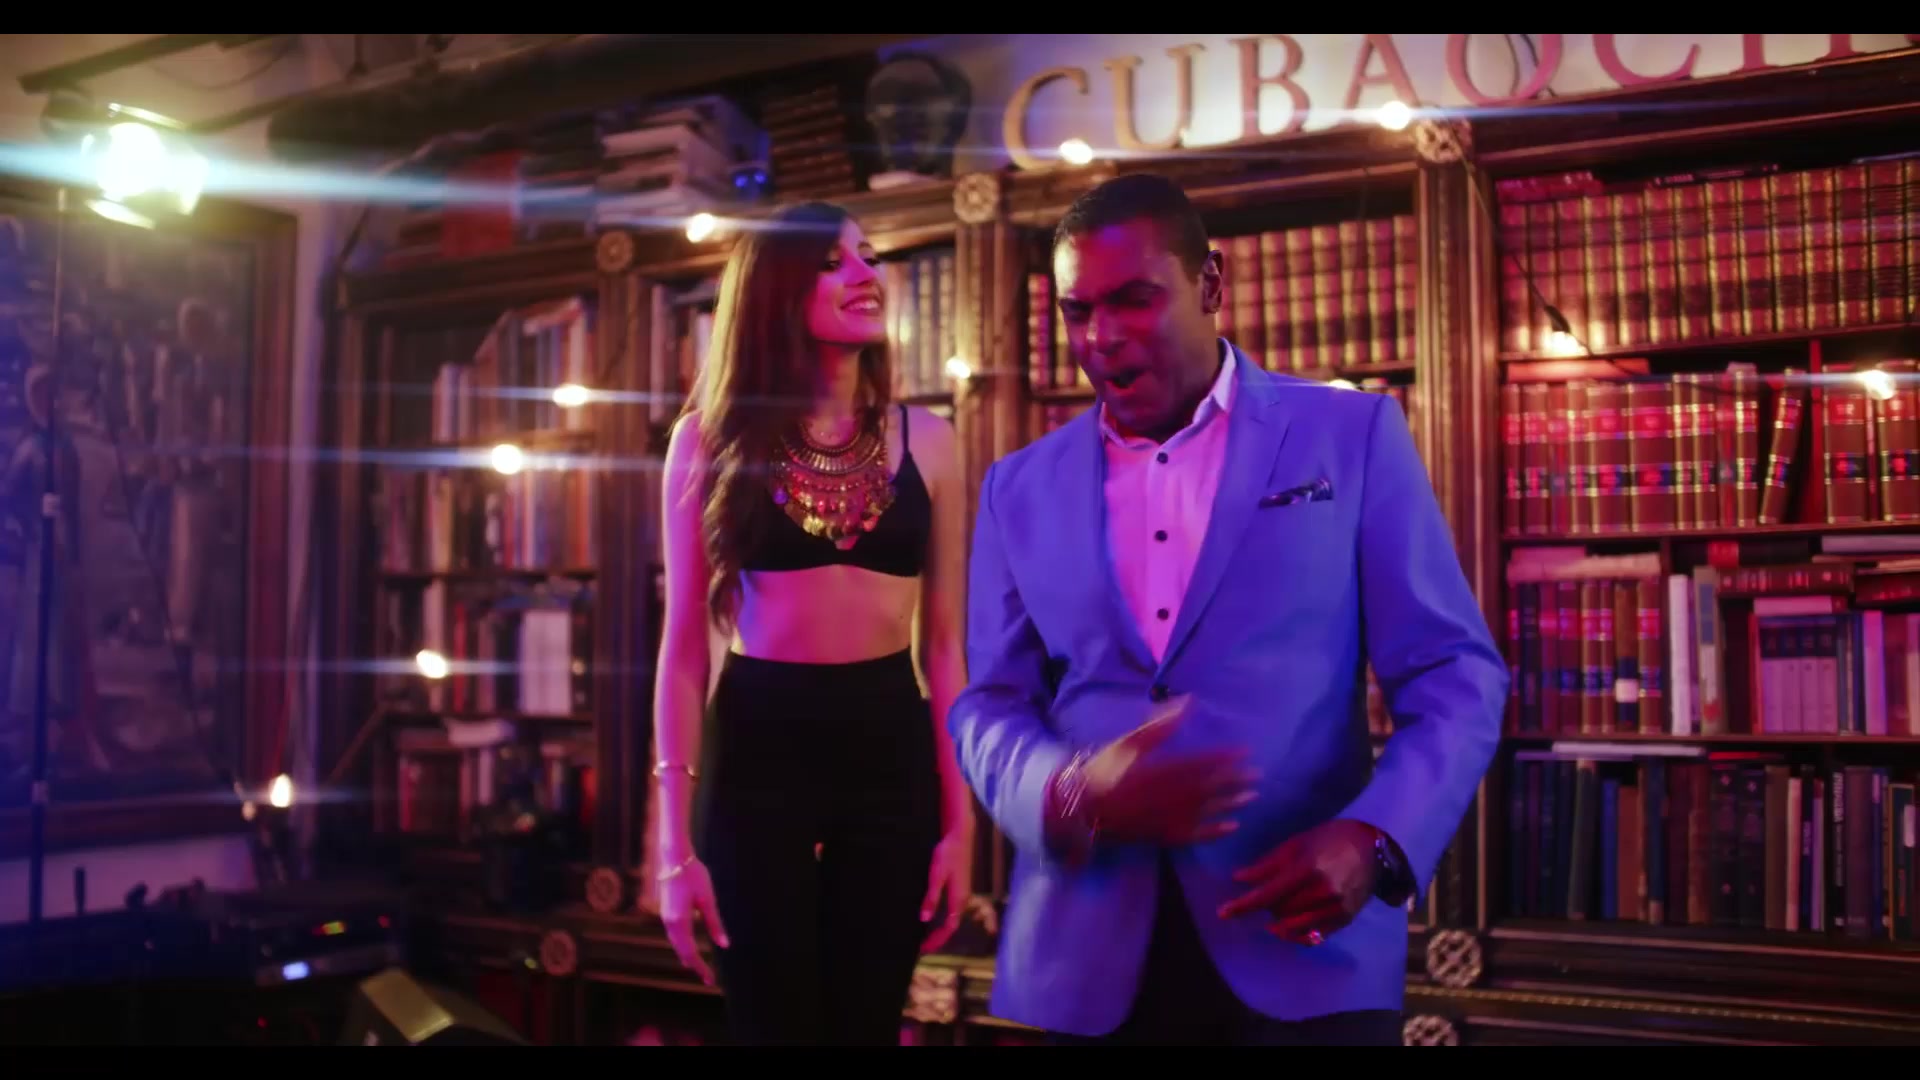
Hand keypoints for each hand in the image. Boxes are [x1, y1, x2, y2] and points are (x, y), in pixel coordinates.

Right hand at [657, 854, 728, 985]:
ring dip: (687, 956)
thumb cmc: (694, 875)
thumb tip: (725, 945)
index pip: (691, 953)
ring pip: (676, 944)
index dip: (701, 968)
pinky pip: (674, 935)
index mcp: (681, 922)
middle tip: (708, 978)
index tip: (711, 980)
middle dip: (695, 965)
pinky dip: (682, 945)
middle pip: (682, 951)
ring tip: (699, 967)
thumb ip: (715, 923)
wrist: (674, 858)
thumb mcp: (708, 900)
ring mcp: (666, 917)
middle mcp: (670, 923)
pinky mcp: (666, 911)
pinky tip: (688, 947)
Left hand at [918, 827, 972, 953]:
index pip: (949, 928)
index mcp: (958, 899)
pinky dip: (943, 919)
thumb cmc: (948, 854)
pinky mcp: (960, 887)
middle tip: (922, 947)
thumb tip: (925, 919)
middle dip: (938, 938)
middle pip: (952, 926)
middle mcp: (963, 899)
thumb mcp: (936, 875)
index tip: (924, 948)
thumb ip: (931, 897)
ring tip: (926, 936)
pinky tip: (933, 917)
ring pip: (952, 918)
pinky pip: (952, 910)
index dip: (937, 940)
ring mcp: (963, 893)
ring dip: (940, 929)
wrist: (961, 836)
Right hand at [1081, 695, 1257, 846]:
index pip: (1201, 763)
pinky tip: (1231, 828)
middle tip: (1257, 776)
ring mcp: (1168, 818)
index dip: (1224, 758)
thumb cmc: (1103, 772)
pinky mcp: (1163, 835)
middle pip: (1209, 787)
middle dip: (1234, 781)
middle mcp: (1170, 795)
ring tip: (1252, 797)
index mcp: (1162, 770)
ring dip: (1230, 804)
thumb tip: (1186, 703)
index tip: (1244, 753)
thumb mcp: (1127, 743)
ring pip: (1206, 811)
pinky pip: (1194, 835)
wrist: (1081, 809)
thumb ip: (1159, 727)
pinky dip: (1214, 832)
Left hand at [1218, 818, 1381, 943]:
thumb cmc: (1328, 840)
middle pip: (1279, 912)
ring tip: (1277, 909)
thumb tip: (1238, 879)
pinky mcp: (1344, 920)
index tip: (1223, 912)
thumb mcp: (1295, 844)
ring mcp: (1335, 908)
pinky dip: (1296, 934)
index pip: (1267, 895)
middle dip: (1265, 907)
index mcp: (1307, 869)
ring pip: (1293, 927)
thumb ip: (1266, 865)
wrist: (1371, 848)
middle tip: (1265, 896)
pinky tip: (1289, 926)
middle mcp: (1322, 892)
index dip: (1243, 905)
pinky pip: (1313, 937)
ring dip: (1278, 921)